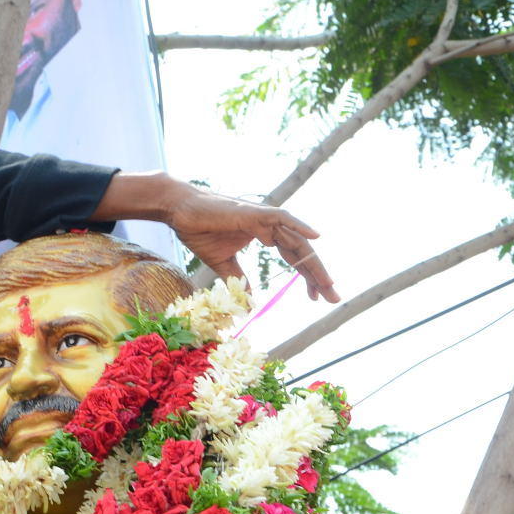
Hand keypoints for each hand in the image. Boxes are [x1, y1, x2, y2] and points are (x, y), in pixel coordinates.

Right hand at [160, 181, 338, 302]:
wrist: (180, 212)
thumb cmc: (200, 231)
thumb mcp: (223, 263)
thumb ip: (239, 279)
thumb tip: (250, 302)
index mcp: (265, 235)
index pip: (293, 258)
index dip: (306, 277)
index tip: (316, 298)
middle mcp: (270, 226)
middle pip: (302, 252)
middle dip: (318, 275)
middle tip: (333, 297)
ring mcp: (264, 218)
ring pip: (297, 240)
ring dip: (314, 262)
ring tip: (327, 283)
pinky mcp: (255, 213)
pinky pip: (282, 218)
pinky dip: (299, 226)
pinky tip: (315, 236)